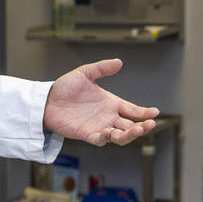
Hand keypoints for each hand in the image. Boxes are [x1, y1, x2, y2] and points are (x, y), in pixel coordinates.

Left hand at [44, 59, 158, 145]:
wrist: (47, 100)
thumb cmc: (65, 88)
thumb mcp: (84, 73)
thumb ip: (101, 68)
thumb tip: (119, 62)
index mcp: (112, 103)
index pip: (133, 110)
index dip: (144, 113)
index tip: (155, 113)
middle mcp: (108, 117)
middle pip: (130, 126)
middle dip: (142, 126)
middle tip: (150, 124)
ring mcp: (99, 127)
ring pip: (120, 136)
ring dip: (130, 135)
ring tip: (137, 130)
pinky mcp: (87, 134)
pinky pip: (100, 140)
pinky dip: (106, 138)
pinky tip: (110, 133)